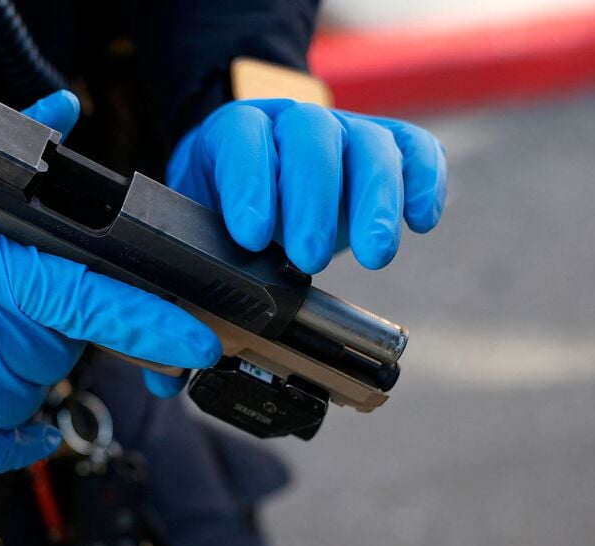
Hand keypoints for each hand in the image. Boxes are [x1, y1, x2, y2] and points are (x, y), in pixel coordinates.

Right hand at [0, 91, 220, 473]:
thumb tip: (67, 112)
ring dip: (18, 373)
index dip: (149, 322)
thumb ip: (8, 156)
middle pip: (55, 350)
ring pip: (23, 397)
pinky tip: (28, 424)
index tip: (198, 341)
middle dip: (49, 329)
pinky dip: (14, 437)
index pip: (81, 296)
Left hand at [140, 98, 447, 398]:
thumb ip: (187, 289)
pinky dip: (425, 180)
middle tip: (307, 259)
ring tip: (375, 257)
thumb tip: (168, 373)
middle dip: (311, 200)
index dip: (248, 184)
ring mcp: (343, 130)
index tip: (250, 237)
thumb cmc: (223, 212)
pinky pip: (414, 150)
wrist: (257, 171)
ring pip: (368, 144)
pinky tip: (422, 223)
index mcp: (231, 137)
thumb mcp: (196, 236)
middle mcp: (289, 123)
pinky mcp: (387, 145)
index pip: (241, 142)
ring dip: (375, 200)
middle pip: (309, 137)